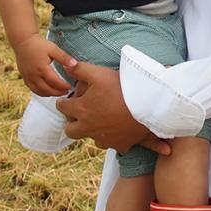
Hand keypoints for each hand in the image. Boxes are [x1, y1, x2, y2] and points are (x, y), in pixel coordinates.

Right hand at [13, 36, 75, 96]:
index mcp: (42, 68)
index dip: (63, 86)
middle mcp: (33, 75)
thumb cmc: (39, 44)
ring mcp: (28, 77)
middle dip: (57, 92)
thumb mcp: (53, 49)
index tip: (70, 87)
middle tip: (66, 92)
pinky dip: (40, 92)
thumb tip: (75, 64)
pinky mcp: (24, 77)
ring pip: (38, 91)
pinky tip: (47, 91)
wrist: (23, 41)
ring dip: (49, 94)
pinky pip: (32, 89)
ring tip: (58, 93)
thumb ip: (64, 57)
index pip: (54, 82)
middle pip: (46, 89)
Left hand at [55, 61, 170, 154]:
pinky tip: (120, 128)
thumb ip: (80, 69)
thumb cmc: (123, 87)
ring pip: (91, 138)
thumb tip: (66, 66)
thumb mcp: (100, 73)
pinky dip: (114, 138)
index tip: (69, 100)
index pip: (62, 107)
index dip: (64, 102)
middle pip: (70, 130)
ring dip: (93, 131)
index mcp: (81, 110)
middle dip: (73, 122)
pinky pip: (112, 144)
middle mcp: (88, 127)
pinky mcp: (119, 145)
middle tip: (82, 113)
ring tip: (103, 119)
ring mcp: (104, 138)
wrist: (148, 104)